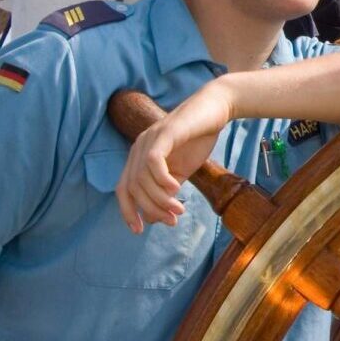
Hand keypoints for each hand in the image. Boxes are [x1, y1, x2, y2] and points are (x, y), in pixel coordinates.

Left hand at [117, 82, 231, 232]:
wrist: (215, 110)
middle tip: (172, 220)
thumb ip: (167, 191)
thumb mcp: (182, 171)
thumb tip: (156, 218)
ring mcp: (149, 140)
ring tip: (179, 209)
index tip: (140, 230)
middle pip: (133, 188)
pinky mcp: (164, 133)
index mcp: (139, 158)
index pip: (124, 189)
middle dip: (150, 209)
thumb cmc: (198, 139)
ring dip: (160, 199)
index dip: (128, 211)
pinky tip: (177, 188)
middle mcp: (138, 148)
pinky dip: (162, 179)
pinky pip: (154, 161)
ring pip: (142, 178)